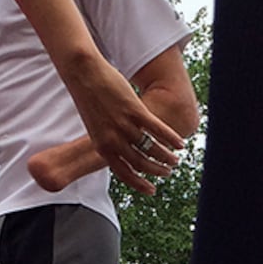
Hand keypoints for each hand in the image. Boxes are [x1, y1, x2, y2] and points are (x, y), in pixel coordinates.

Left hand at [57, 54, 182, 195]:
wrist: (83, 73)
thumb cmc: (89, 98)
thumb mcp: (96, 126)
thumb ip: (108, 142)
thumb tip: (121, 153)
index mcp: (102, 146)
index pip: (124, 173)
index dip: (139, 184)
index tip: (152, 190)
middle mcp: (113, 139)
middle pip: (141, 163)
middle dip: (157, 170)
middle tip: (168, 172)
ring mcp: (124, 125)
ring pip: (151, 147)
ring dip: (166, 156)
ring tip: (175, 159)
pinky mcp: (134, 110)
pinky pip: (157, 129)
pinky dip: (171, 138)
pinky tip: (179, 143)